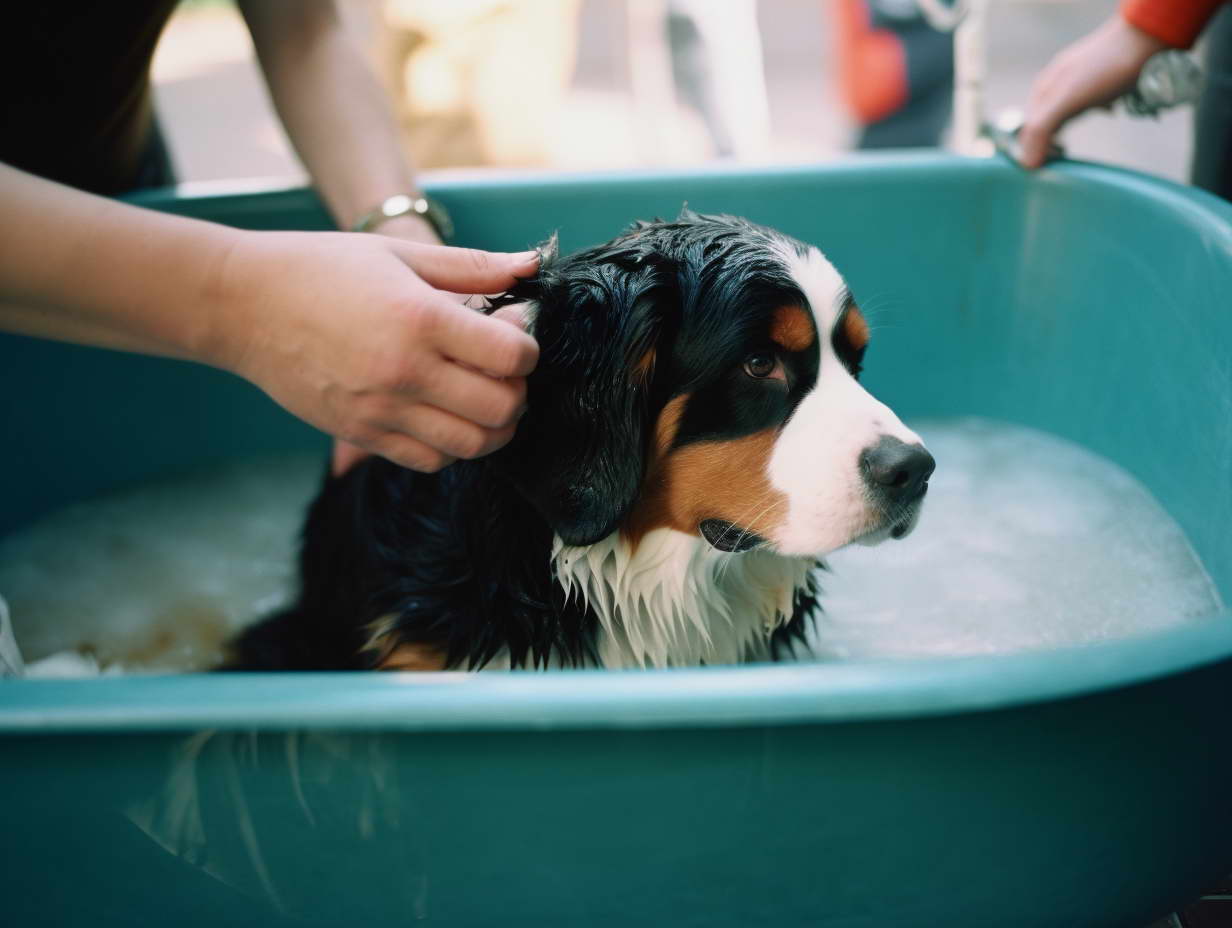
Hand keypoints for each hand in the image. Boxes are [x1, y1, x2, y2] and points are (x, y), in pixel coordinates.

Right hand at [205, 230, 538, 473]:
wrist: (242, 305)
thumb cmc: (321, 269)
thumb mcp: (399, 254)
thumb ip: (472, 266)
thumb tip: (532, 266)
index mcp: (420, 318)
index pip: (512, 356)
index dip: (527, 347)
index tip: (513, 331)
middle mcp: (404, 371)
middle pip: (502, 407)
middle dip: (518, 389)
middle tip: (504, 369)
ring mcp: (381, 410)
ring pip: (473, 444)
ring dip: (493, 425)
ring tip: (483, 396)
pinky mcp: (361, 434)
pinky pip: (431, 460)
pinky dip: (454, 446)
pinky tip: (447, 415)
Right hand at [1018, 15, 1167, 168]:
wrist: (1145, 37)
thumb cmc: (1105, 69)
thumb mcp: (1067, 99)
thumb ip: (1042, 129)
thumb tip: (1026, 164)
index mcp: (1042, 90)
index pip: (1028, 131)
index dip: (1033, 152)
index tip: (1047, 170)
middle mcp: (1056, 85)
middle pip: (1045, 123)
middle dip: (1051, 143)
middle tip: (1064, 161)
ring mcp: (1078, 81)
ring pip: (1067, 114)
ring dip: (1071, 130)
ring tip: (1081, 142)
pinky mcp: (1100, 79)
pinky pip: (1089, 103)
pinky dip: (1093, 112)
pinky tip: (1106, 112)